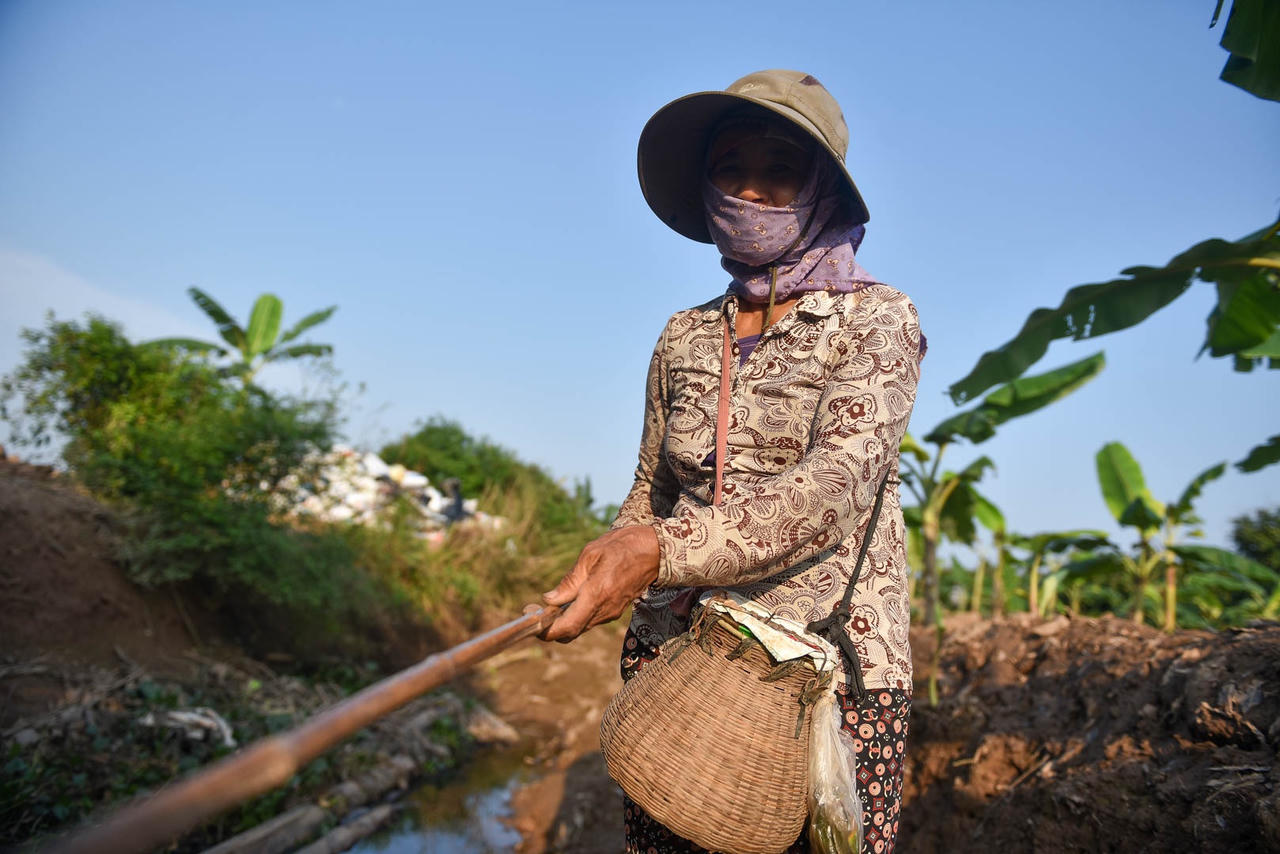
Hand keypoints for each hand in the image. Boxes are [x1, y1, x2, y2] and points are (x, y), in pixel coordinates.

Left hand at [538, 525, 659, 642]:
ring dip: (563, 622)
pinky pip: (590, 619)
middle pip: (572, 632)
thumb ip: (570, 581)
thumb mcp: (590, 555)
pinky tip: (568, 601)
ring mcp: (611, 612)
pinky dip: (576, 616)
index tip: (534, 624)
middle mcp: (605, 610)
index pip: (568, 627)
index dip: (548, 631)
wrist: (654, 550)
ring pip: (581, 627)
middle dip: (551, 628)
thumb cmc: (620, 546)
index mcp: (597, 595)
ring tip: (548, 605)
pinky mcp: (615, 610)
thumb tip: (549, 600)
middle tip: (536, 613)